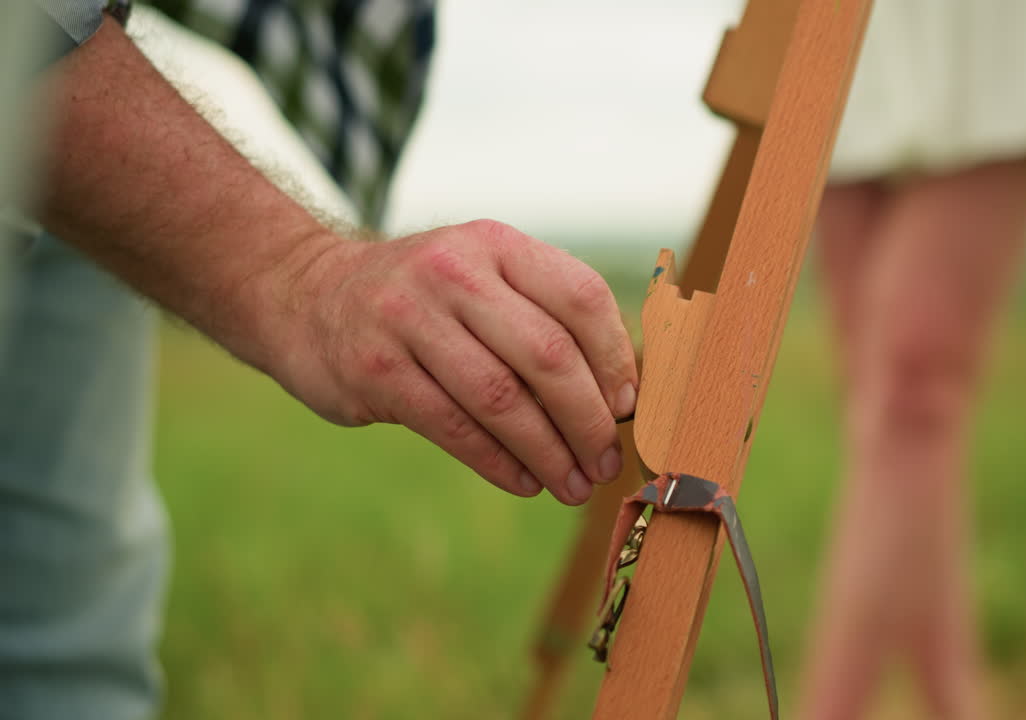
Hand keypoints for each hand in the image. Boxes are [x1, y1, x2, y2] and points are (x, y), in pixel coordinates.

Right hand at [259, 219, 637, 504]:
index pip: (580, 295)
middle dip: (588, 421)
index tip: (628, 407)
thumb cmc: (424, 300)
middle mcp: (453, 271)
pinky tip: (526, 482)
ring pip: (502, 399)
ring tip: (573, 485)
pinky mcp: (374, 369)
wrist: (306, 294)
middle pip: (548, 355)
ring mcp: (408, 318)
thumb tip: (621, 397)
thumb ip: (543, 318)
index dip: (615, 359)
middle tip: (606, 462)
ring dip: (549, 453)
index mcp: (495, 245)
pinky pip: (455, 428)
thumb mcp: (481, 277)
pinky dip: (500, 464)